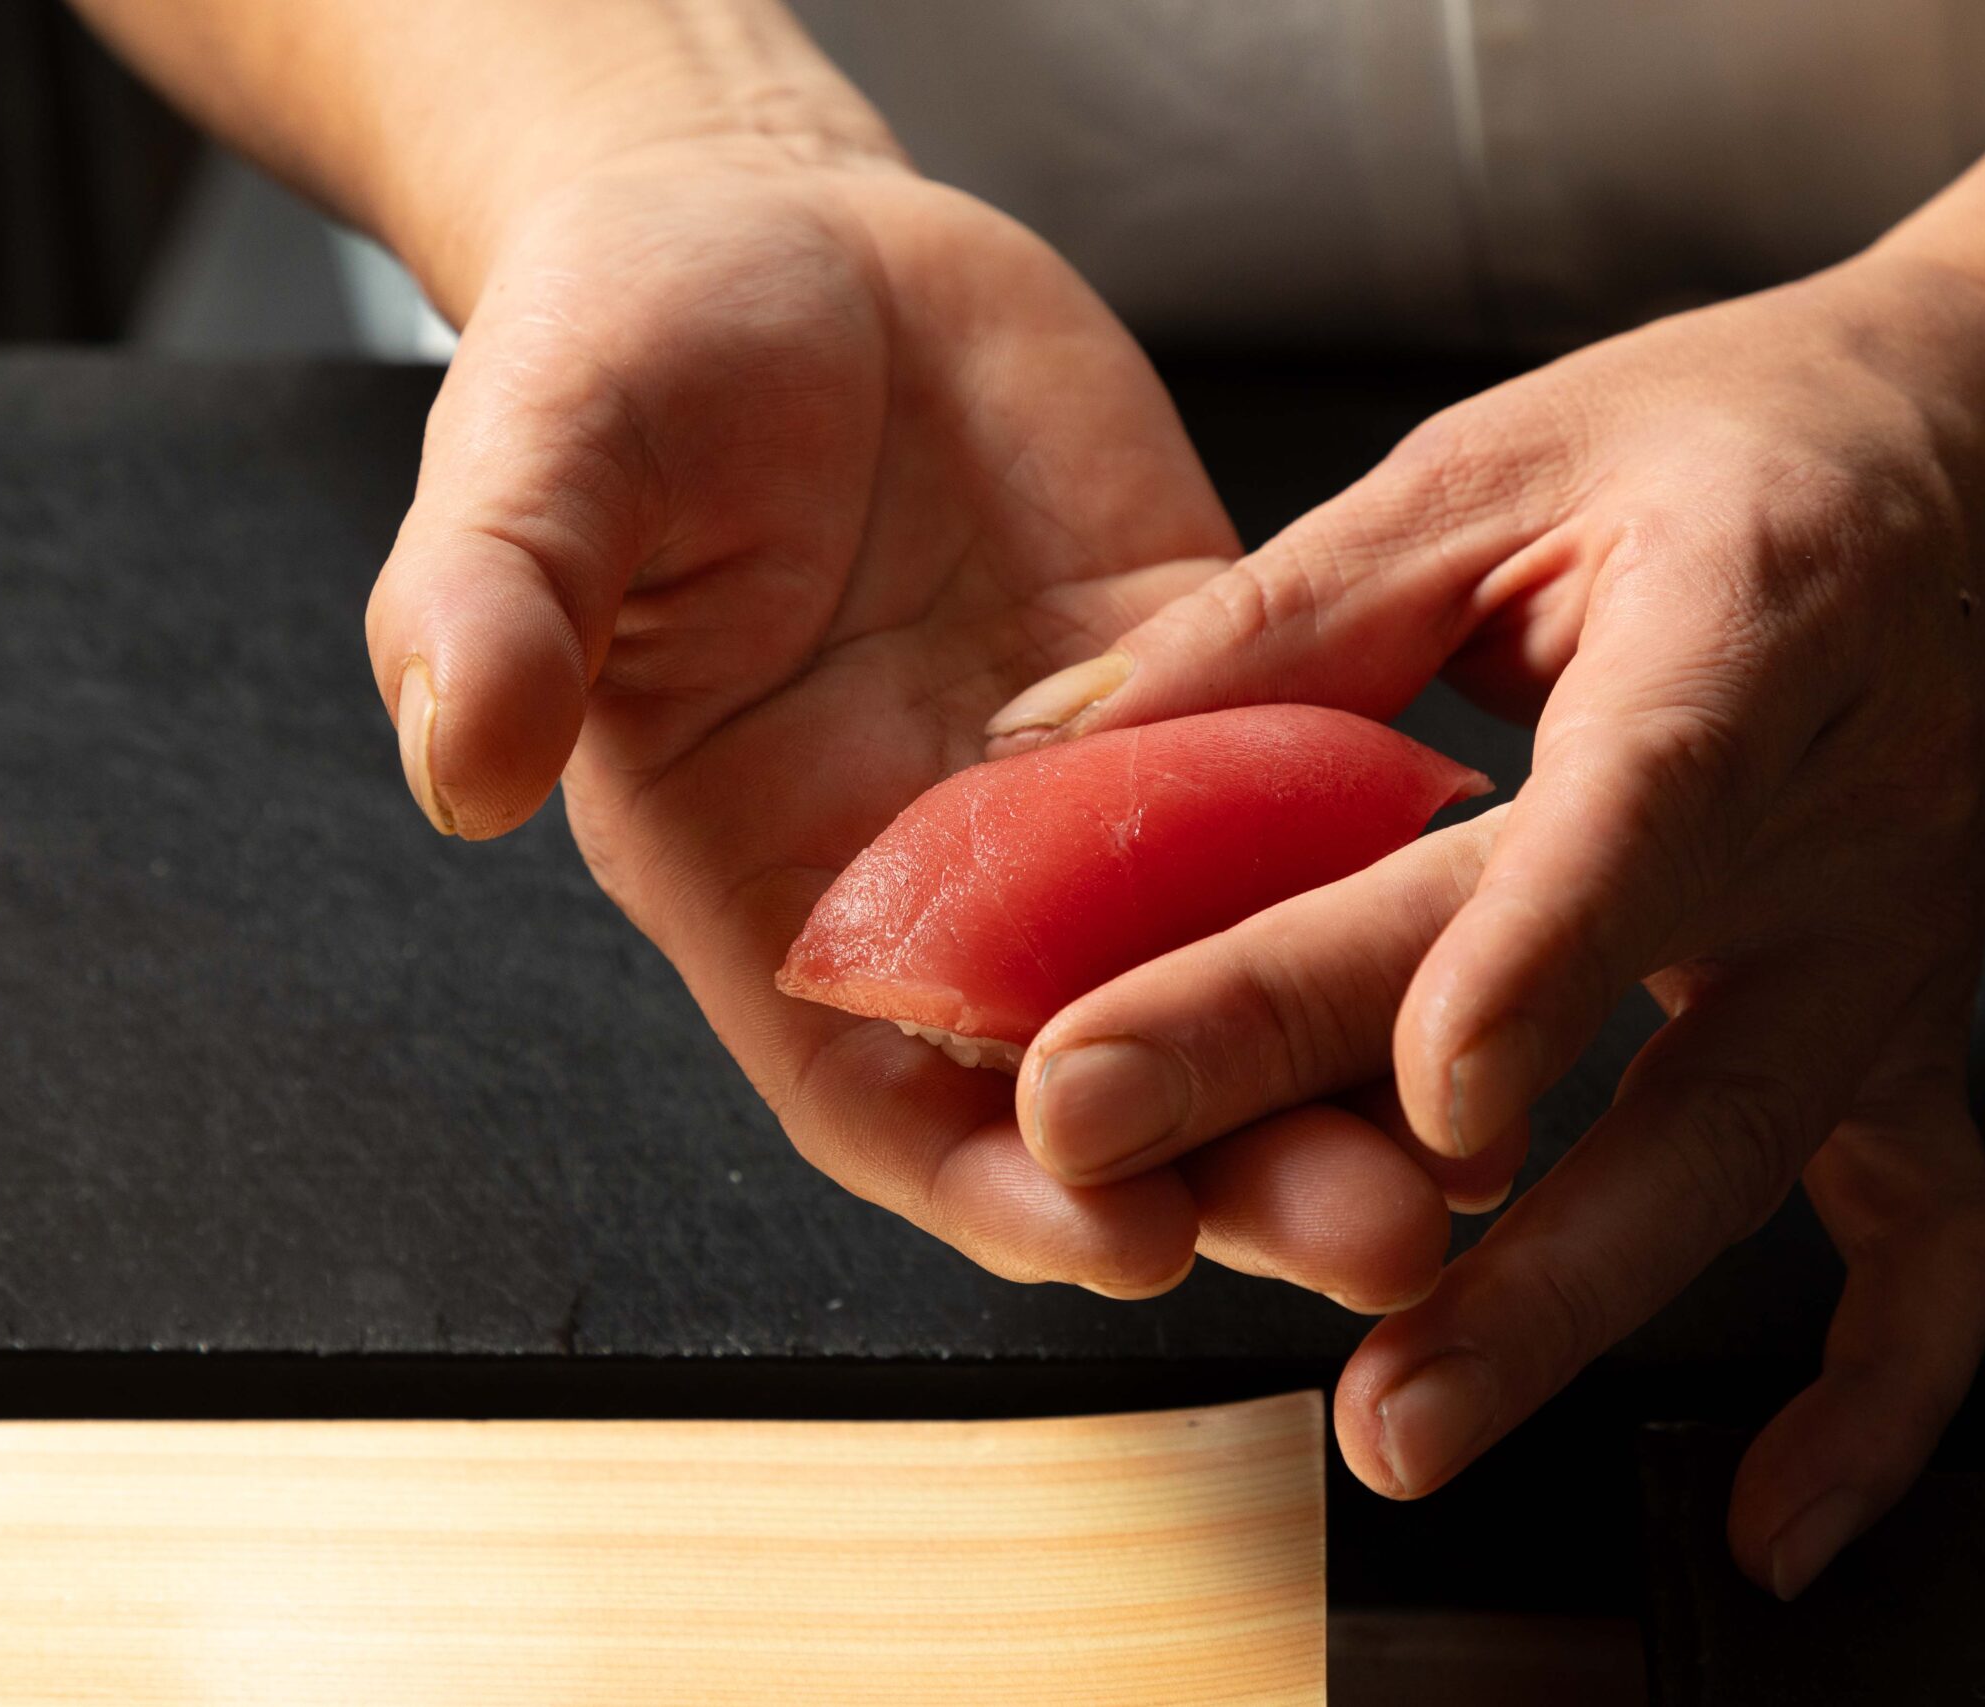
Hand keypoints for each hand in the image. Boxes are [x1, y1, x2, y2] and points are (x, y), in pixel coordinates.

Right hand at [364, 139, 1463, 1312]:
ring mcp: (1086, 791)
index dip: (997, 1187)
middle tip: (1383, 1233)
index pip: (878, 1091)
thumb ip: (497, 609)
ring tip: (1491, 1135)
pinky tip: (1518, 914)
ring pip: (1230, 960)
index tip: (1125, 1243)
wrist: (776, 241)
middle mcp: (941, 873)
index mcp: (769, 876)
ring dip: (1350, 1053)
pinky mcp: (1199, 686)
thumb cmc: (620, 362)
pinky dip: (1397, 867)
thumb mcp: (535, 468)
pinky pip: (1307, 791)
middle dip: (1234, 1164)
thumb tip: (466, 756)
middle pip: (1096, 1072)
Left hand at [996, 252, 1984, 1593]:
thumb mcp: (1504, 454)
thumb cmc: (1728, 437)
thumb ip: (1285, 608)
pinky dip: (1870, 1397)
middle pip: (1619, 1006)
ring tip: (1396, 1427)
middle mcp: (1840, 807)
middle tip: (1165, 1215)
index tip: (1421, 1104)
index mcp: (1748, 622)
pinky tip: (1771, 1525)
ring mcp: (1889, 942)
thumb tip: (1044, 748)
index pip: (1637, 810)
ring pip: (1742, 1151)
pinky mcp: (1909, 1026)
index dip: (1537, 963)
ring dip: (1567, 1302)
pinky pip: (1932, 1239)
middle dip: (1389, 1132)